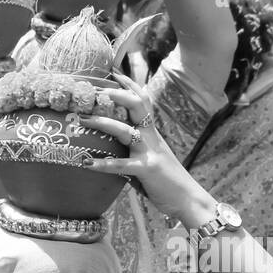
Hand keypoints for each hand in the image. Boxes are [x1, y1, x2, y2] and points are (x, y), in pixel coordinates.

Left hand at [86, 76, 214, 226]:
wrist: (188, 199)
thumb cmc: (167, 181)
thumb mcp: (150, 159)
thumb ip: (134, 151)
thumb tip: (113, 149)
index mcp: (152, 133)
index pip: (142, 101)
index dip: (129, 85)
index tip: (114, 72)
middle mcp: (151, 138)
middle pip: (137, 106)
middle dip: (118, 94)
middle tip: (96, 90)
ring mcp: (149, 152)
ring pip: (125, 131)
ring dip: (103, 123)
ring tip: (83, 119)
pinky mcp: (146, 170)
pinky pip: (121, 165)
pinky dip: (104, 164)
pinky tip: (87, 163)